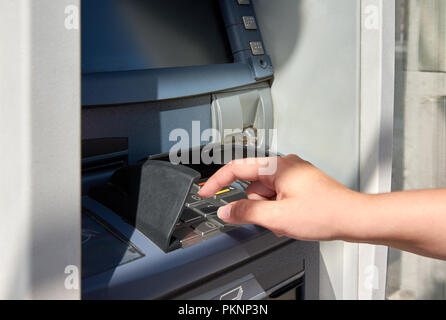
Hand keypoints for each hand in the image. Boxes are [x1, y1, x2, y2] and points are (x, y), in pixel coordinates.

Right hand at [198, 155, 363, 240]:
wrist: (353, 218)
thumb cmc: (326, 212)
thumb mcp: (278, 216)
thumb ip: (247, 212)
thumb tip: (226, 210)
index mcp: (277, 166)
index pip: (236, 168)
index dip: (217, 182)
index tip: (206, 193)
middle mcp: (285, 165)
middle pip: (252, 185)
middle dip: (256, 205)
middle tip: (271, 218)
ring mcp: (293, 174)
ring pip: (264, 193)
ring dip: (268, 210)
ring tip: (287, 220)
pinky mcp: (299, 184)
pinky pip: (277, 195)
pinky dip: (278, 209)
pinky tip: (292, 218)